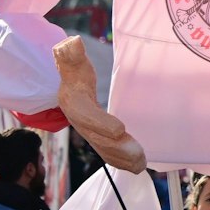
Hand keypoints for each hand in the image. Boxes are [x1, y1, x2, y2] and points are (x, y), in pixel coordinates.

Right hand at [54, 36, 145, 171]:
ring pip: (104, 149)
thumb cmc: (74, 74)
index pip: (86, 116)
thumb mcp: (72, 63)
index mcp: (74, 103)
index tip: (119, 130)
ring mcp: (90, 133)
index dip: (101, 124)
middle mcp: (81, 122)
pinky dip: (122, 161)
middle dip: (116, 148)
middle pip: (97, 138)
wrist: (67, 90)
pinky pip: (109, 152)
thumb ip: (70, 56)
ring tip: (142, 164)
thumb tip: (70, 43)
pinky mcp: (99, 138)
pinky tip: (139, 166)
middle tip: (138, 155)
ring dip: (122, 158)